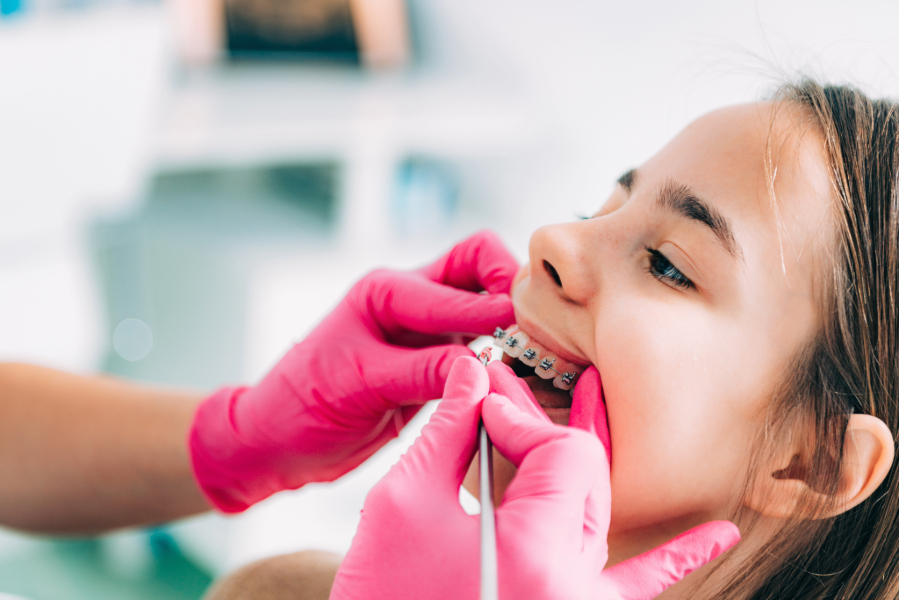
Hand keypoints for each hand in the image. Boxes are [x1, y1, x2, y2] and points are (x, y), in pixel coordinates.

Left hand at [189, 231, 518, 512]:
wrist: (277, 442)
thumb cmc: (300, 406)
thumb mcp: (361, 385)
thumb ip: (423, 371)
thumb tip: (482, 364)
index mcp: (386, 291)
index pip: (459, 283)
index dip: (497, 307)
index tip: (525, 334)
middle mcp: (409, 300)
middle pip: (479, 263)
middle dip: (511, 284)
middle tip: (534, 325)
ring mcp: (425, 331)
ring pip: (485, 302)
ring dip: (512, 319)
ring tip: (535, 350)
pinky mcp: (433, 363)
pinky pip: (480, 343)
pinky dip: (503, 352)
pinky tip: (515, 373)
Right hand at [331, 358, 739, 599]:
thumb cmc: (379, 594)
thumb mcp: (402, 506)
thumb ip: (445, 431)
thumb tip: (472, 374)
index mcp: (536, 553)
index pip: (563, 451)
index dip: (519, 416)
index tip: (478, 406)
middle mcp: (573, 586)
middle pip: (586, 475)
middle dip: (538, 430)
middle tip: (499, 395)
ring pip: (602, 511)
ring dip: (587, 456)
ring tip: (589, 395)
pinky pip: (635, 585)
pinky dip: (675, 558)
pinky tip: (717, 536)